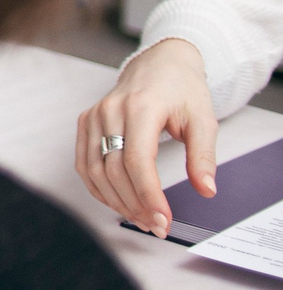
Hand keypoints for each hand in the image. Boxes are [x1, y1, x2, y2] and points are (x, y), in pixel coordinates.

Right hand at [75, 37, 217, 235]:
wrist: (160, 63)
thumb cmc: (182, 89)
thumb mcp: (203, 119)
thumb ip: (203, 156)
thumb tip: (206, 189)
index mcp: (141, 107)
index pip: (138, 161)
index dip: (149, 196)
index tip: (163, 219)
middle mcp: (110, 111)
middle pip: (114, 170)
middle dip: (135, 204)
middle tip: (156, 226)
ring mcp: (94, 116)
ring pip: (94, 170)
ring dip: (116, 201)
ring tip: (140, 218)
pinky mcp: (86, 122)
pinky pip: (84, 162)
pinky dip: (98, 187)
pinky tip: (117, 201)